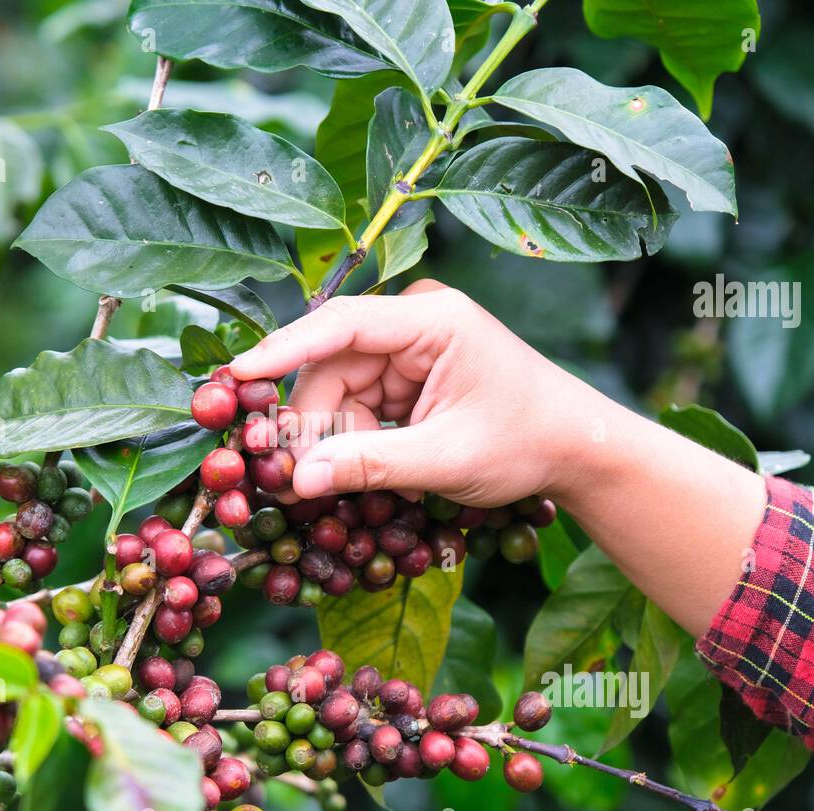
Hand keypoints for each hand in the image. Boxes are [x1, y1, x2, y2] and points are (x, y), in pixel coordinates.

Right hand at [229, 280, 598, 505]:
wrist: (576, 450)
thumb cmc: (527, 443)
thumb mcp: (446, 459)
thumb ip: (371, 465)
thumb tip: (299, 480)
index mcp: (431, 320)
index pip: (340, 324)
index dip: (283, 349)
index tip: (238, 377)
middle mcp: (414, 323)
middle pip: (331, 365)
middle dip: (309, 422)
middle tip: (289, 478)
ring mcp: (409, 349)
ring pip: (337, 391)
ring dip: (332, 439)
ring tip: (344, 486)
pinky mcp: (407, 376)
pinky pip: (357, 405)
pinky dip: (352, 441)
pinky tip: (364, 473)